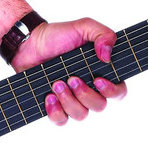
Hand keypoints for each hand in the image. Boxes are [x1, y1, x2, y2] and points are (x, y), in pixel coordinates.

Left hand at [10, 18, 127, 125]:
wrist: (29, 44)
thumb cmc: (58, 36)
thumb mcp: (83, 27)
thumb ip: (102, 34)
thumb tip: (107, 56)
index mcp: (101, 73)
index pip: (118, 92)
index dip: (112, 91)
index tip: (98, 80)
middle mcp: (89, 90)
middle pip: (99, 106)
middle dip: (85, 94)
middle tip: (71, 79)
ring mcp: (72, 100)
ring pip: (80, 115)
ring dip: (69, 101)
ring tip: (55, 84)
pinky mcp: (55, 107)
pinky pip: (61, 121)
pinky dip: (56, 112)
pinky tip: (48, 97)